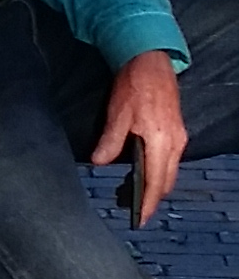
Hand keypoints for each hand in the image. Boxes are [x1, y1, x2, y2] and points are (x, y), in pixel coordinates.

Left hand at [91, 48, 185, 225]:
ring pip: (170, 170)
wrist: (151, 60)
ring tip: (139, 195)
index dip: (148, 203)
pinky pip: (171, 159)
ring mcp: (179, 136)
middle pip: (167, 180)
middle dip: (154, 198)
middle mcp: (175, 142)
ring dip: (157, 184)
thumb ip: (110, 141)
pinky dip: (160, 170)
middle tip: (137, 211)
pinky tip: (146, 170)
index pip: (156, 182)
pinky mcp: (177, 129)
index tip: (140, 219)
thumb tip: (99, 162)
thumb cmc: (134, 84)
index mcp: (160, 141)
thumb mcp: (117, 114)